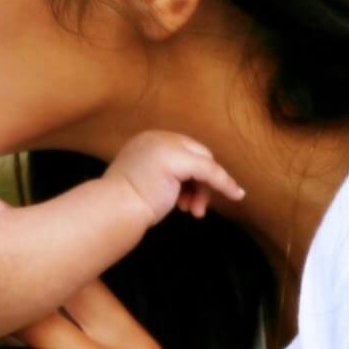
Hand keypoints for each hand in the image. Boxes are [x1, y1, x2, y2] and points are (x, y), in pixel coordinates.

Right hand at [103, 130, 244, 222]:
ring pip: (204, 164)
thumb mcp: (147, 181)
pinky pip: (210, 171)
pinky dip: (224, 184)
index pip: (183, 152)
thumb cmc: (124, 204)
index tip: (189, 201)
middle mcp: (156, 137)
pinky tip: (235, 195)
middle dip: (201, 185)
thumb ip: (167, 176)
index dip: (192, 177)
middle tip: (194, 209)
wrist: (113, 210)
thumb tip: (193, 184)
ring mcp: (166, 145)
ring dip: (203, 191)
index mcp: (146, 140)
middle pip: (196, 156)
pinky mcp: (177, 159)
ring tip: (193, 212)